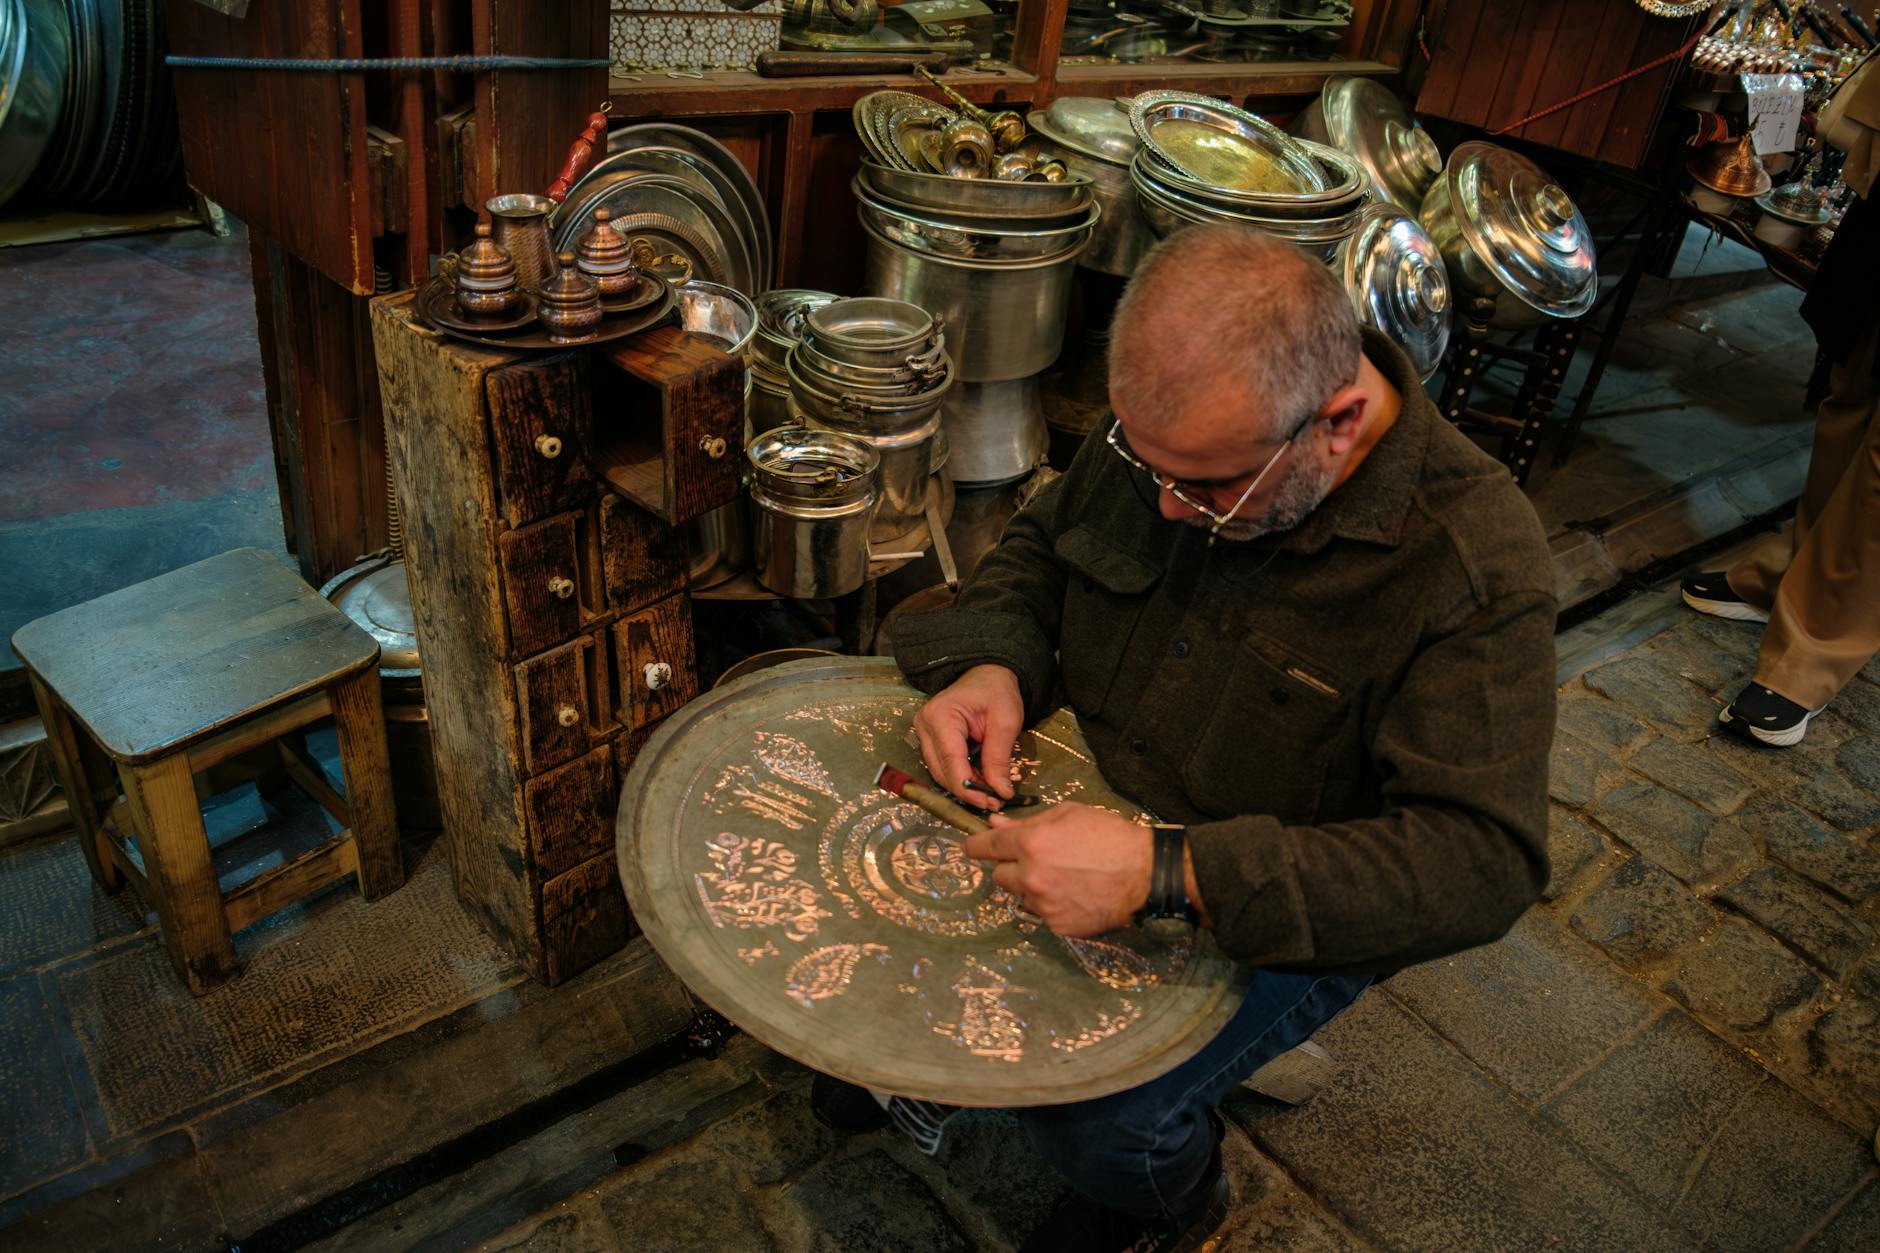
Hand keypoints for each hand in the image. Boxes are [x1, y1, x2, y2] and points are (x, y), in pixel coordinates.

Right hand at [913, 664, 1023, 807]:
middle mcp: (925, 725)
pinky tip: (980, 783)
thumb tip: (1001, 792)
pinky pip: (943, 766)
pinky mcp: (930, 740)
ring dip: (965, 786)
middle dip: (967, 790)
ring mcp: (924, 733)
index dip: (967, 786)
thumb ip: (999, 758)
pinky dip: (962, 777)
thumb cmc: (997, 692)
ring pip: (940, 772)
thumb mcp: (1006, 722)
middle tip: (994, 802)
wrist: (988, 676)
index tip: (988, 802)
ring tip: (991, 794)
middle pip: (941, 770)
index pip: (950, 759)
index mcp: (941, 715)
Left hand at [963, 803, 1151, 936]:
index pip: (984, 848)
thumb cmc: (1109, 835)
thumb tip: (994, 825)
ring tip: (1064, 877)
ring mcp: (1044, 905)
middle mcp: (1030, 877)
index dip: (975, 846)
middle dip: (1011, 868)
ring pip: (1021, 896)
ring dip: (1032, 888)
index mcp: (1030, 844)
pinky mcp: (1058, 926)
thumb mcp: (1068, 815)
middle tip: (1037, 861)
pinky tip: (1075, 894)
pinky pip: (1042, 914)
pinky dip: (1052, 905)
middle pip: (999, 877)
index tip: (971, 848)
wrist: (1145, 873)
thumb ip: (1026, 823)